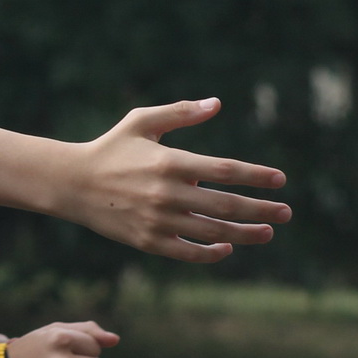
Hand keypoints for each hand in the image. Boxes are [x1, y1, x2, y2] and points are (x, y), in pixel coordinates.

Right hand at [67, 98, 289, 262]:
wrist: (71, 183)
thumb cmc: (110, 148)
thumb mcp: (141, 122)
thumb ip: (180, 113)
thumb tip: (217, 104)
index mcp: (168, 163)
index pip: (225, 171)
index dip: (256, 176)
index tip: (280, 179)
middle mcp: (166, 194)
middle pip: (226, 206)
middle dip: (262, 210)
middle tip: (286, 212)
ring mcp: (157, 221)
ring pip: (213, 233)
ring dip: (246, 235)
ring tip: (267, 232)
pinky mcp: (148, 241)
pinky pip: (188, 253)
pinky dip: (211, 253)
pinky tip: (226, 247)